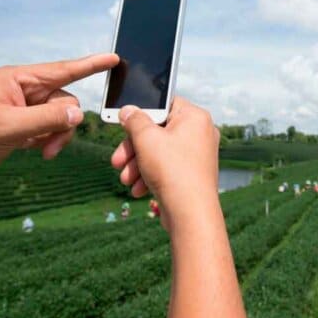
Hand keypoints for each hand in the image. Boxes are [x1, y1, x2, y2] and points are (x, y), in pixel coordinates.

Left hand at [0, 54, 118, 186]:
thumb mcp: (8, 127)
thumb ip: (46, 119)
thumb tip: (78, 114)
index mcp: (17, 79)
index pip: (62, 70)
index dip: (90, 65)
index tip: (114, 59)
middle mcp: (23, 90)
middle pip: (64, 101)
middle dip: (63, 124)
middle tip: (50, 146)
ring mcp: (24, 109)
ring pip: (60, 117)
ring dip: (57, 136)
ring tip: (44, 152)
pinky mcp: (24, 126)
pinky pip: (51, 129)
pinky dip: (49, 141)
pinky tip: (35, 151)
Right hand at [111, 97, 220, 231]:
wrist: (191, 213)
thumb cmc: (172, 170)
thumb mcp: (145, 138)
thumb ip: (134, 120)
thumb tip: (128, 110)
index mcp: (195, 117)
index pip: (164, 104)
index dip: (142, 113)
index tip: (123, 122)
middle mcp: (200, 133)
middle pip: (158, 131)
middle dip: (133, 148)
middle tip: (117, 160)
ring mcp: (198, 154)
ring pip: (159, 152)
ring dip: (138, 165)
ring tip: (125, 179)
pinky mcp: (192, 173)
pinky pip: (167, 167)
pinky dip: (150, 175)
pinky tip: (138, 189)